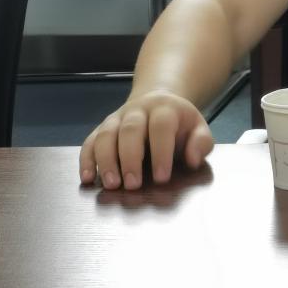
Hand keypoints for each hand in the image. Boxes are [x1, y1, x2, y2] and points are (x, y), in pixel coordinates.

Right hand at [79, 91, 212, 189]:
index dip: (161, 152)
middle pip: (130, 129)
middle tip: (133, 184)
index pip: (161, 126)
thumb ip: (201, 143)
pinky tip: (88, 178)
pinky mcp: (101, 129)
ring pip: (106, 134)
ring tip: (111, 184)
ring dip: (106, 160)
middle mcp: (138, 110)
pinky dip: (86, 159)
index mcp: (165, 109)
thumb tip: (192, 159)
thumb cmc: (179, 124)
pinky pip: (89, 141)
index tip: (162, 178)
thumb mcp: (198, 129)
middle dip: (130, 158)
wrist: (158, 103)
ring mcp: (117, 118)